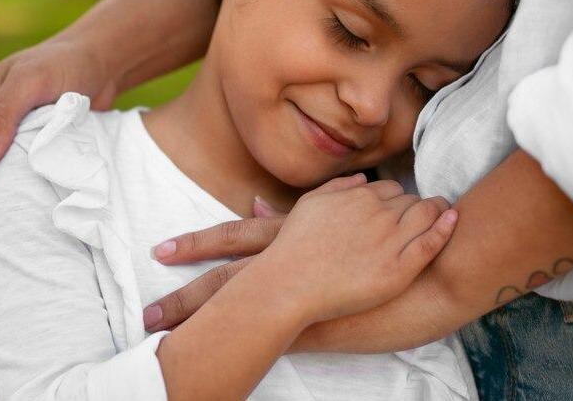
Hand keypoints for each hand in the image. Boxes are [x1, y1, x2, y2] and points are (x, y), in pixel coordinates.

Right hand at [0, 39, 116, 244]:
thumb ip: (4, 114)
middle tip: (2, 248)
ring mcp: (11, 136)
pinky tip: (39, 218)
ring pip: (1, 180)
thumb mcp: (31, 82)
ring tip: (19, 241)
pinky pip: (25, 175)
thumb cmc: (64, 63)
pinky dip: (28, 195)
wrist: (99, 57)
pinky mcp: (35, 143)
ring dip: (7, 207)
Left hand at [144, 175, 455, 329]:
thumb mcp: (337, 216)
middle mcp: (284, 272)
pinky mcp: (319, 332)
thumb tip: (259, 208)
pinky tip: (228, 366)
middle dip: (185, 299)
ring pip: (245, 320)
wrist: (427, 264)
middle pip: (226, 286)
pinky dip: (249, 352)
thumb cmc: (385, 234)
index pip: (232, 240)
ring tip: (168, 351)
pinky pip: (276, 345)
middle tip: (146, 316)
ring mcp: (299, 304)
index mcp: (286, 243)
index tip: (161, 250)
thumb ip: (299, 214)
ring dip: (208, 333)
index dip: (196, 243)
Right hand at [259, 175, 456, 323]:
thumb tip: (363, 180)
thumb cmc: (294, 245)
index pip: (393, 190)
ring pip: (426, 215)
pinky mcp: (398, 270)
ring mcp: (390, 241)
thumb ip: (337, 187)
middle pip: (412, 201)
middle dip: (420, 206)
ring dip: (438, 211)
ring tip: (446, 214)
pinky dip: (445, 228)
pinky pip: (430, 243)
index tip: (402, 211)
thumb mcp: (310, 203)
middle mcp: (378, 213)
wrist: (290, 283)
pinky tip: (454, 220)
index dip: (399, 200)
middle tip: (428, 214)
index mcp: (359, 196)